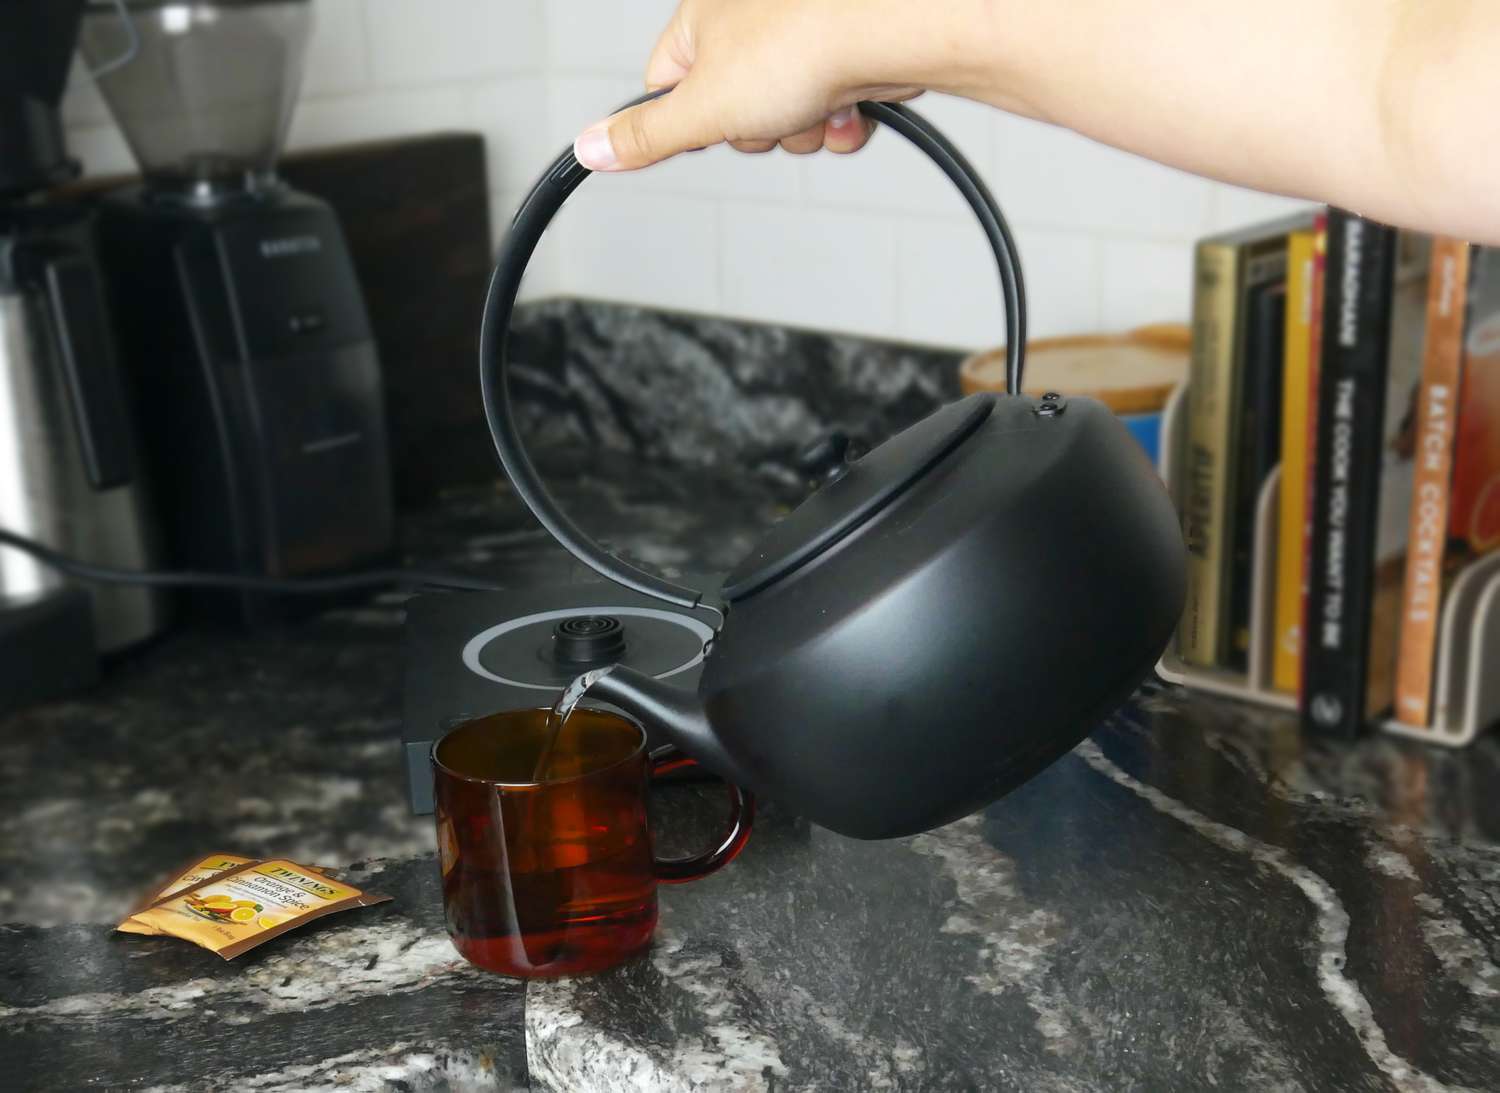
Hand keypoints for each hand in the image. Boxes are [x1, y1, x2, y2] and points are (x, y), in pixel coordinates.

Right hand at [573, 0, 924, 171]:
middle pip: (731, 112)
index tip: (705, 130)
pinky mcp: (849, 57)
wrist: (890, 29)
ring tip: (815, 105)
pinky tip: (850, 108)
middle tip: (766, 114)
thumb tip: (588, 149)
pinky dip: (842, 122)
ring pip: (786, 118)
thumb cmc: (801, 44)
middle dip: (754, 132)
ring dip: (802, 131)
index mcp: (702, 20)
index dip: (683, 123)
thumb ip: (645, 136)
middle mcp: (751, 22)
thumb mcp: (702, 108)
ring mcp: (803, 39)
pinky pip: (832, 111)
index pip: (663, 88)